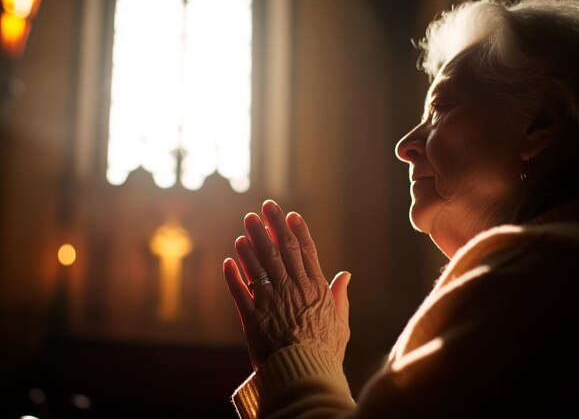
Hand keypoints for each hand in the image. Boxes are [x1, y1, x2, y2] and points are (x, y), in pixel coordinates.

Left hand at [224, 200, 350, 370]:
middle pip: (281, 250)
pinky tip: (229, 258)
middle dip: (272, 226)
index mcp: (315, 289)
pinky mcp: (252, 317)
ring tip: (246, 224)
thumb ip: (340, 296)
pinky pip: (240, 290)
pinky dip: (233, 274)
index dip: (297, 230)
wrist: (303, 375)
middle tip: (265, 207)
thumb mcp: (340, 323)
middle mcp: (292, 289)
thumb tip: (345, 274)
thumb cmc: (325, 352)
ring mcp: (271, 301)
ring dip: (251, 242)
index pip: (306, 252)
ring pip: (259, 264)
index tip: (290, 214)